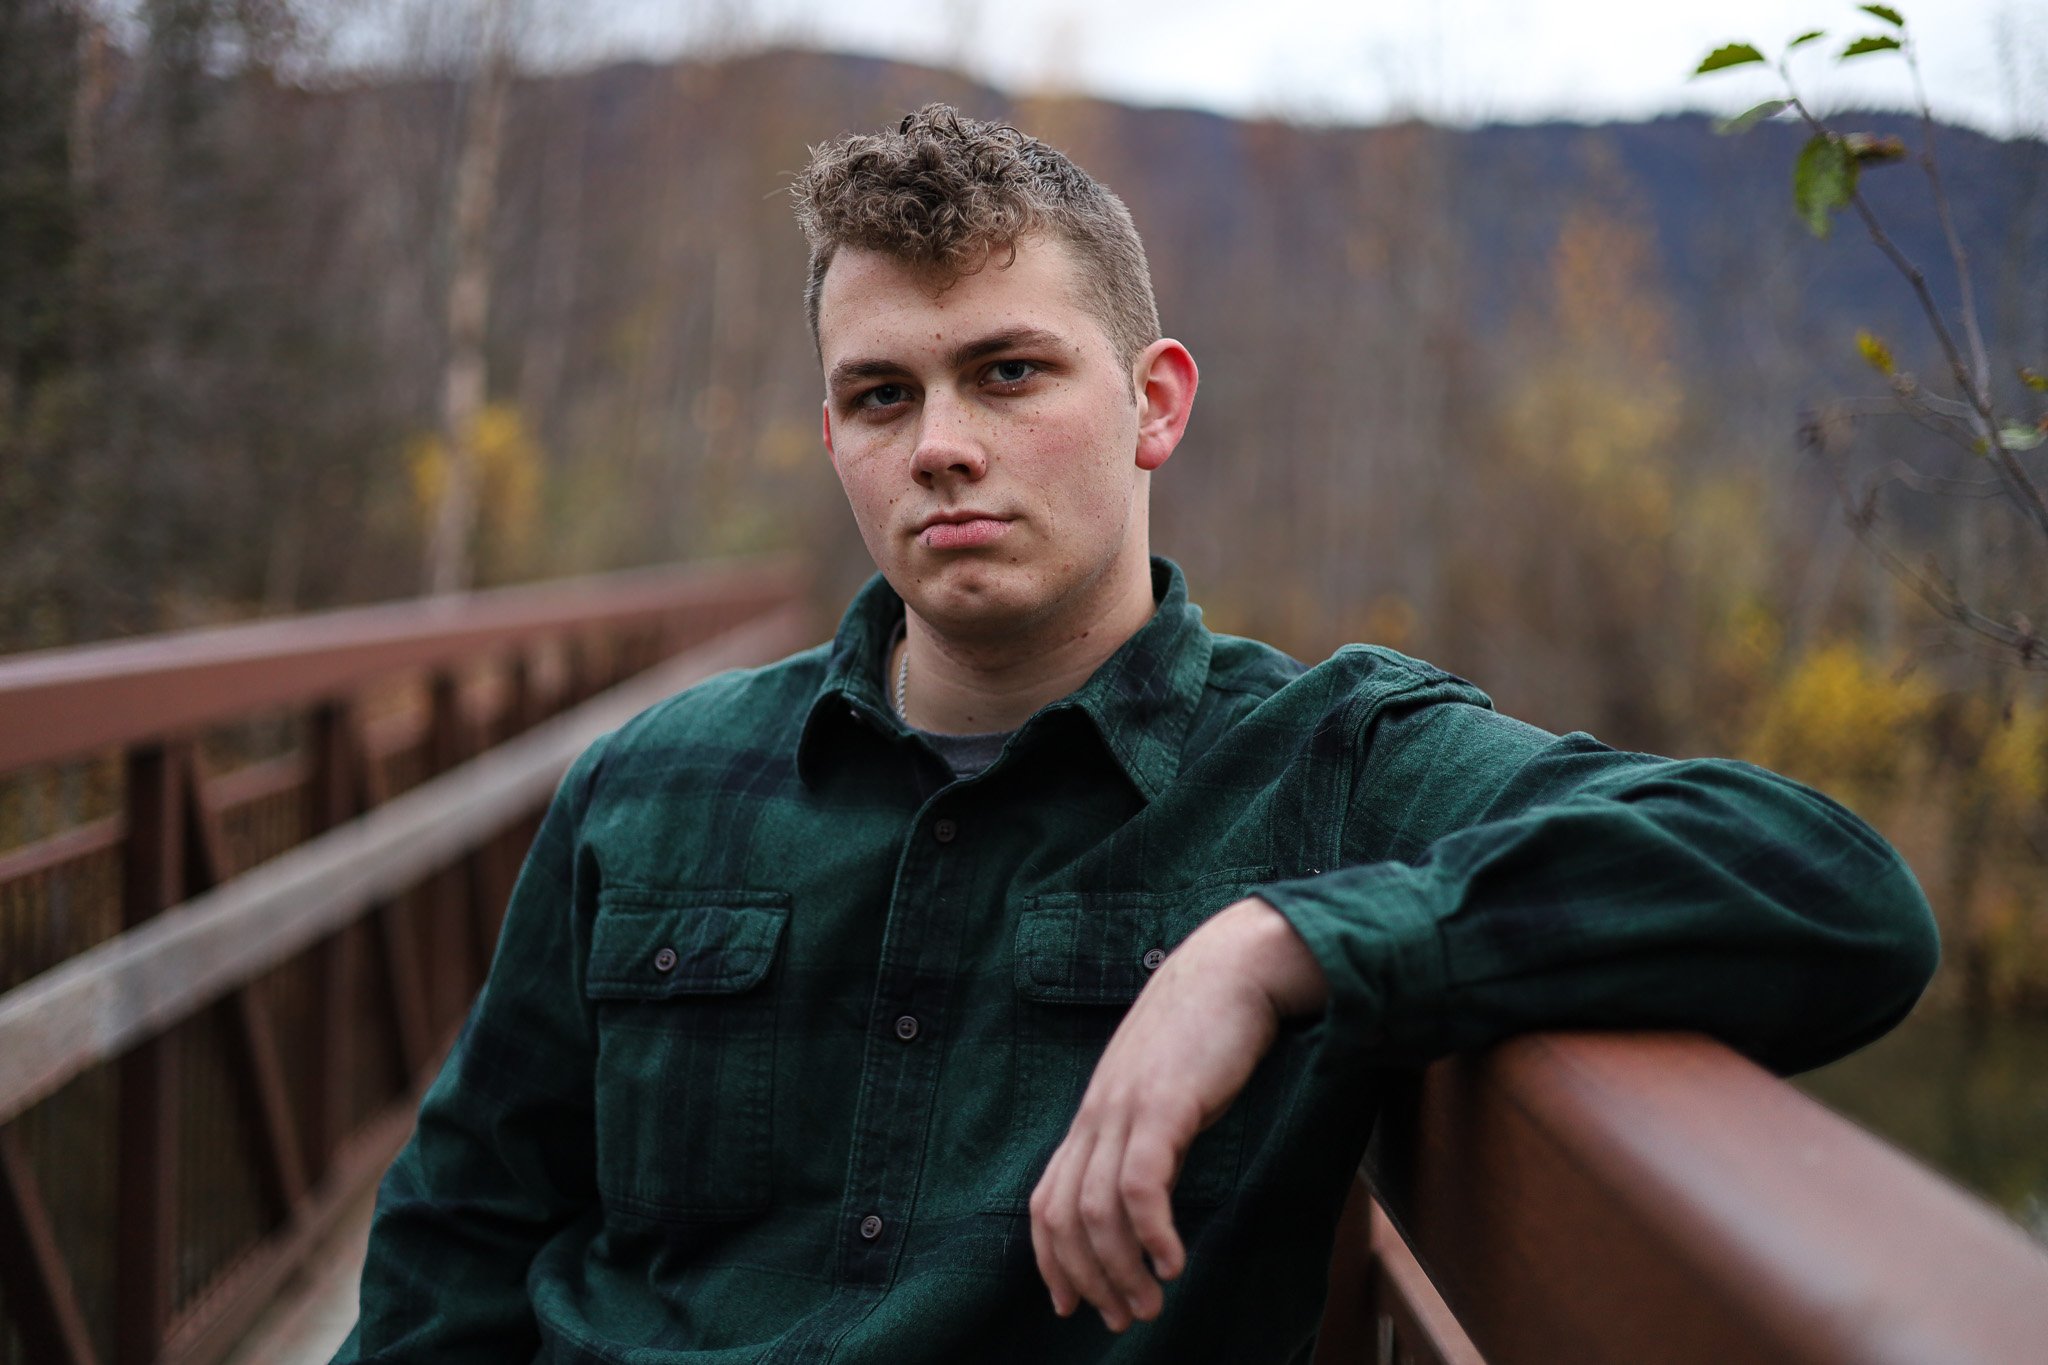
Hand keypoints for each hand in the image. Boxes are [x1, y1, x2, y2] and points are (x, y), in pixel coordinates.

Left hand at [1028, 896, 1326, 1331]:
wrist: (1236, 965)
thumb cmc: (1209, 1024)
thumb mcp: (1164, 1083)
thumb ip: (1148, 1126)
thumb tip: (1152, 1176)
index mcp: (1095, 1113)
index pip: (1047, 1199)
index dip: (1052, 1259)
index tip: (1071, 1305)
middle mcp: (1098, 1114)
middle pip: (1063, 1216)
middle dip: (1086, 1280)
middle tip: (1122, 1319)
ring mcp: (1125, 1107)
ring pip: (1097, 1211)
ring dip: (1121, 1270)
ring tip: (1150, 1304)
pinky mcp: (1163, 1103)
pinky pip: (1140, 1184)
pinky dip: (1152, 1233)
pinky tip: (1174, 1262)